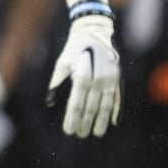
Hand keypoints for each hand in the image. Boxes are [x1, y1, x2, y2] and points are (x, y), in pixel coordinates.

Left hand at [46, 12, 121, 137]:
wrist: (94, 32)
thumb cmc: (74, 50)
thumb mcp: (62, 64)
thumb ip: (56, 84)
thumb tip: (50, 104)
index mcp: (82, 75)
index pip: (77, 104)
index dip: (73, 119)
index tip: (69, 131)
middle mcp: (98, 78)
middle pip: (91, 107)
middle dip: (85, 123)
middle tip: (80, 135)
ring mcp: (110, 78)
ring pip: (105, 105)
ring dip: (100, 121)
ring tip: (96, 133)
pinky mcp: (118, 78)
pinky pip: (117, 98)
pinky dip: (115, 111)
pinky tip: (112, 122)